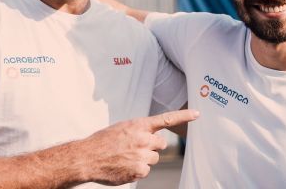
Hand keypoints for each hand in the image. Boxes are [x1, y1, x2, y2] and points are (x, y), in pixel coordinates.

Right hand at [82, 109, 198, 184]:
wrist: (88, 157)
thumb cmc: (104, 141)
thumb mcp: (122, 128)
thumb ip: (139, 131)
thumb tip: (152, 139)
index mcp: (139, 125)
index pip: (166, 119)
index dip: (184, 116)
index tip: (198, 114)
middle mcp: (144, 139)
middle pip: (161, 144)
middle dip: (151, 146)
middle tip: (135, 147)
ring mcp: (142, 156)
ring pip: (153, 159)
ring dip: (143, 159)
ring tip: (126, 157)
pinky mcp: (140, 171)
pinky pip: (146, 170)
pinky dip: (137, 170)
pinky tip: (124, 166)